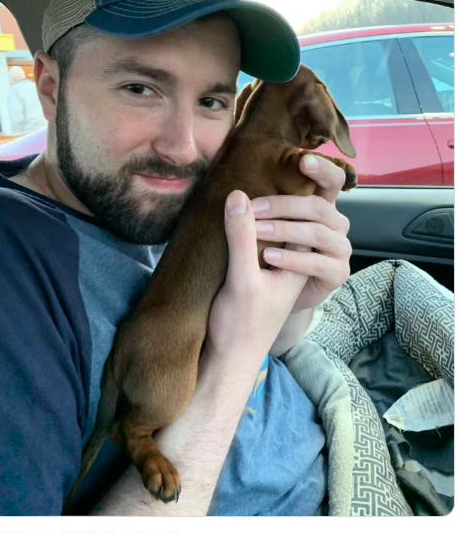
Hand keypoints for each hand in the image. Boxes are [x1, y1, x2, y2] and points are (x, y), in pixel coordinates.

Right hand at [205, 189, 307, 371]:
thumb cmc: (240, 324)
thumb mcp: (242, 279)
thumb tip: (239, 196)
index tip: (269, 174)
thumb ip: (242, 239)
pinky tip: (230, 217)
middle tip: (246, 188)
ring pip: (276, 228)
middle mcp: (293, 261)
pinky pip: (260, 239)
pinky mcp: (255, 270)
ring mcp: (274, 266)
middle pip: (293, 219)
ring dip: (261, 214)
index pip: (307, 218)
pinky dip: (250, 226)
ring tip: (238, 200)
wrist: (227, 359)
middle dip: (275, 202)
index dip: (292, 194)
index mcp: (302, 262)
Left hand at [252, 153, 350, 352]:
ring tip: (256, 232)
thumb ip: (260, 207)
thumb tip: (236, 187)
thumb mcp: (264, 228)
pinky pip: (319, 263)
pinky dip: (293, 259)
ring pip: (318, 233)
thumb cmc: (270, 255)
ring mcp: (340, 249)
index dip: (322, 169)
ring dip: (285, 230)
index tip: (301, 159)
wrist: (275, 299)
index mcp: (322, 207)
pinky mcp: (337, 273)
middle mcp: (336, 224)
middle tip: (252, 208)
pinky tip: (268, 258)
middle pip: (319, 206)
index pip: (331, 181)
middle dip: (284, 205)